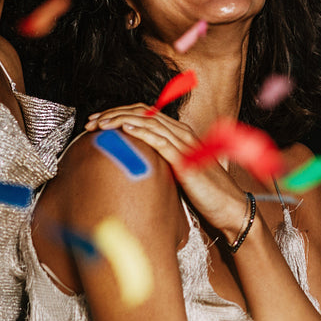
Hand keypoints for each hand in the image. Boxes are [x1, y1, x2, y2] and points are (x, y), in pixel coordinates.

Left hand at [87, 105, 252, 243]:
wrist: (228, 207)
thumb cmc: (205, 193)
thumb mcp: (177, 172)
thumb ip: (160, 161)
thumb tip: (133, 162)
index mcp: (180, 134)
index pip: (145, 114)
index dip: (119, 113)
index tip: (98, 122)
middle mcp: (182, 134)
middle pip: (144, 113)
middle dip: (114, 113)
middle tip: (91, 121)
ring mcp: (185, 145)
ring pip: (148, 122)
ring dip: (121, 120)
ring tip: (100, 123)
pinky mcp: (185, 160)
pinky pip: (160, 140)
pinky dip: (141, 131)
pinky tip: (125, 128)